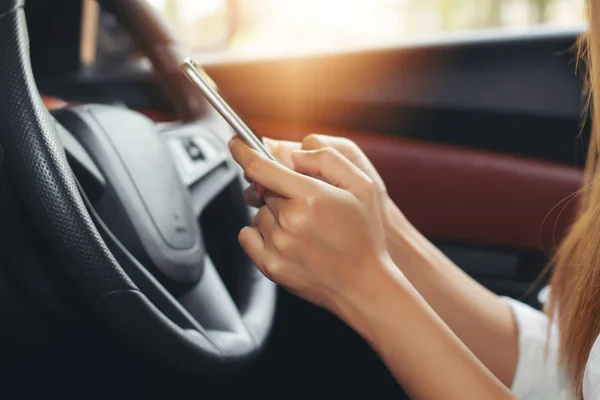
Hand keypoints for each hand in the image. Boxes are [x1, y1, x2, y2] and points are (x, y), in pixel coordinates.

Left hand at [229, 137, 394, 313]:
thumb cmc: (365, 236)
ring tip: (303, 228)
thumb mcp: (363, 186)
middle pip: (264, 191)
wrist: (364, 286)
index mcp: (311, 196)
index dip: (243, 151)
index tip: (235, 144)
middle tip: (306, 206)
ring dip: (273, 214)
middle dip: (279, 191)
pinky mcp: (270, 266)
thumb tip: (295, 156)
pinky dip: (259, 233)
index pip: (261, 167)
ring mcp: (278, 245)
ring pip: (258, 214)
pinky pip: (247, 236)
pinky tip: (285, 239)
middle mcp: (290, 220)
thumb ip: (328, 160)